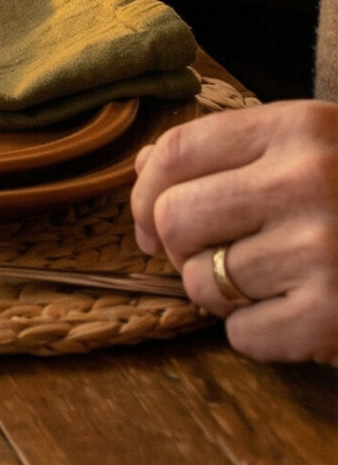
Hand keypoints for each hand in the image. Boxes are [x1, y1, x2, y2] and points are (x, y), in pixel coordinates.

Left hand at [132, 101, 337, 364]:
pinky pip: (243, 335)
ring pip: (201, 282)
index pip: (176, 154)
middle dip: (182, 247)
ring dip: (224, 294)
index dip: (145, 193)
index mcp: (301, 129)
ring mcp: (325, 251)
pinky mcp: (335, 316)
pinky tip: (302, 313)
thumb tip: (146, 169)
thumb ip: (235, 151)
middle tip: (219, 257)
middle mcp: (309, 182)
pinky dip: (262, 334)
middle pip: (174, 219)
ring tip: (275, 284)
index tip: (151, 222)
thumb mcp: (318, 149)